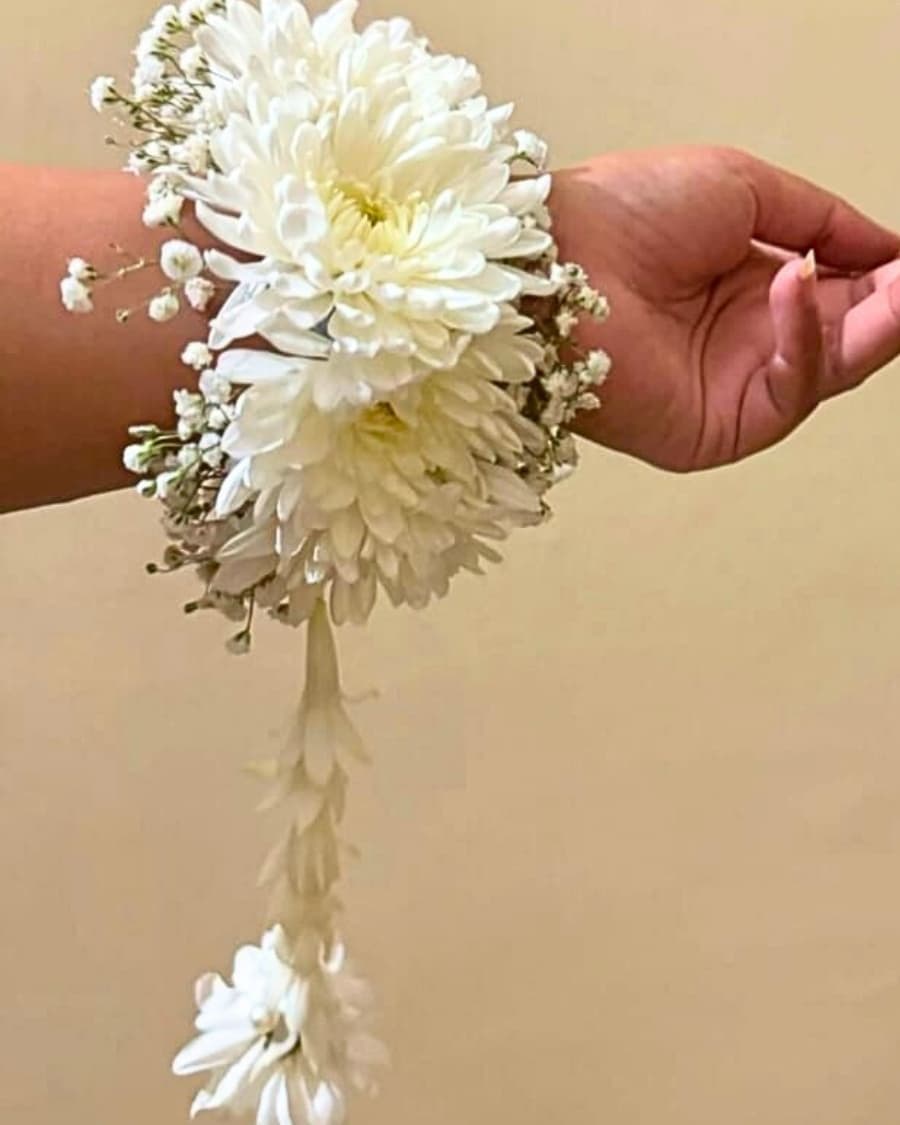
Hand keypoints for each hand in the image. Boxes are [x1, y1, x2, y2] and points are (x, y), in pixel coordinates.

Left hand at [551, 146, 899, 470]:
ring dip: (872, 327)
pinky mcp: (716, 431)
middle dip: (890, 307)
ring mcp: (731, 388)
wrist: (556, 262)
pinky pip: (788, 394)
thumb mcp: (745, 189)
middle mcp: (742, 341)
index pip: (838, 292)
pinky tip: (795, 287)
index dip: (883, 276)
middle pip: (844, 337)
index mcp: (747, 286)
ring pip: (829, 369)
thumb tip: (888, 247)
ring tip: (897, 287)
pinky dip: (803, 339)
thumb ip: (823, 220)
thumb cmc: (625, 214)